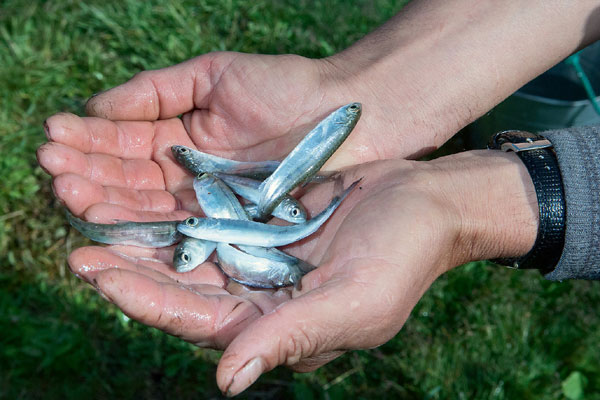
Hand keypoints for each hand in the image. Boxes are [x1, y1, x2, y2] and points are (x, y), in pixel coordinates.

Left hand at [59, 151, 537, 395]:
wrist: (430, 201)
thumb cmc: (404, 256)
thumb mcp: (356, 302)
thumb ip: (291, 337)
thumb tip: (228, 382)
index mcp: (281, 325)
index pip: (203, 321)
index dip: (151, 303)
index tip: (102, 279)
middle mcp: (264, 294)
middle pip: (186, 288)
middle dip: (134, 272)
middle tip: (80, 251)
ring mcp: (263, 255)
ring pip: (193, 252)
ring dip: (147, 239)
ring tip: (97, 218)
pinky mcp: (265, 221)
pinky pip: (214, 218)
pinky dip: (179, 210)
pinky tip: (147, 193)